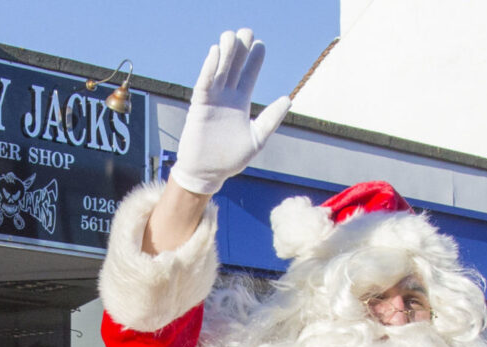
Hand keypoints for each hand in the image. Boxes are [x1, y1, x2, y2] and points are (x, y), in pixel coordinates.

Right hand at [167, 30, 290, 197]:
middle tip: (247, 31)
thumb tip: (287, 99)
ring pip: (219, 71)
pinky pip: (204, 84)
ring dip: (224, 53)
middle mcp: (226, 98)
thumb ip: (270, 120)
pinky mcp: (199, 107)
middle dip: (240, 50)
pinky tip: (215, 54)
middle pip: (233, 68)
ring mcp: (212, 101)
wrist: (207, 174)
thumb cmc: (230, 160)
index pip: (248, 76)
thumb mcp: (256, 139)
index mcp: (240, 104)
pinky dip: (209, 69)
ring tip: (231, 36)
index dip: (254, 60)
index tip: (260, 44)